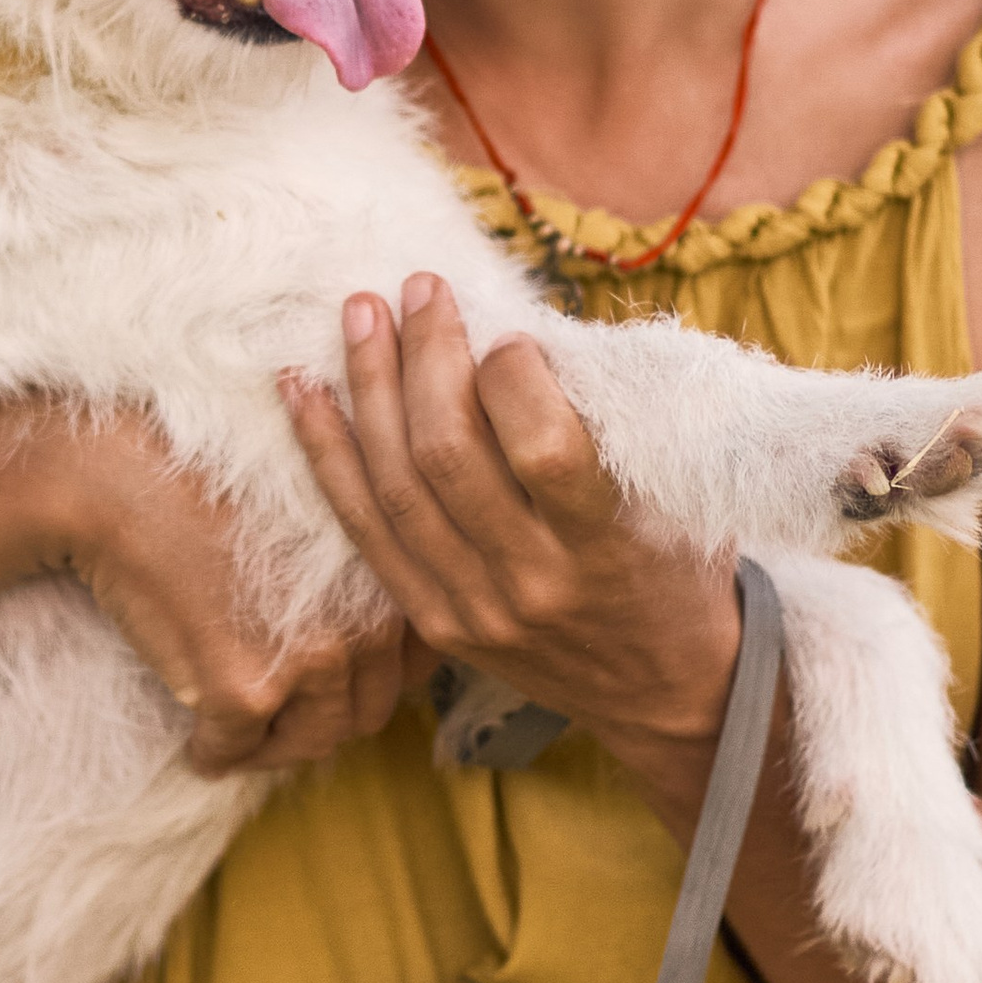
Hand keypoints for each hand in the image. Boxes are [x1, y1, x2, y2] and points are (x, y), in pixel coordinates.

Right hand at [39, 407, 420, 776]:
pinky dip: (214, 754)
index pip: (412, 669)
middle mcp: (366, 625)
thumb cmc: (214, 486)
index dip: (371, 682)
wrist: (134, 481)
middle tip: (279, 721)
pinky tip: (199, 745)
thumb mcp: (321, 517)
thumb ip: (359, 577)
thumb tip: (367, 641)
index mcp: (389, 580)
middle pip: (363, 713)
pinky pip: (233, 752)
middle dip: (320, 722)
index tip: (335, 684)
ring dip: (273, 748)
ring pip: (306, 744)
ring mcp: (310, 663)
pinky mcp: (244, 693)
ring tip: (241, 737)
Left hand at [283, 274, 743, 814]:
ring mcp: (474, 609)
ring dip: (369, 389)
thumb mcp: (673, 498)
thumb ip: (604, 428)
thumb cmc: (678, 567)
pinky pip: (366, 530)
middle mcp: (533, 583)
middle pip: (450, 457)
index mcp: (606, 546)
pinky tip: (303, 392)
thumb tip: (516, 331)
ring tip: (359, 315)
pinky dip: (328, 456)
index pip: (543, 449)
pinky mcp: (434, 623)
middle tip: (420, 291)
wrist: (667, 692)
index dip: (514, 376)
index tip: (510, 336)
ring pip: (397, 487)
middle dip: (427, 358)